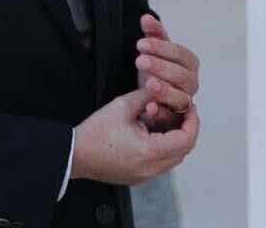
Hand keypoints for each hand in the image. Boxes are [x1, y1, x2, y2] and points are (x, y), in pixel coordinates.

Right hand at [72, 87, 198, 185]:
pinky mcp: (137, 177)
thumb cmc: (95, 131)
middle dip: (187, 129)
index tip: (189, 106)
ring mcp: (144, 176)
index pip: (186, 139)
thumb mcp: (123, 105)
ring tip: (169, 119)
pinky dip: (165, 148)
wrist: (73, 155)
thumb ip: (149, 95)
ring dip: (176, 139)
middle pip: (183, 150)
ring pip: (174, 158)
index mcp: (149, 152)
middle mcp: (150, 169)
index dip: (192, 121)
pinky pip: (161, 163)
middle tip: (183, 111)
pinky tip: (156, 132)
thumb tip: (166, 88)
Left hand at [135, 14, 200, 131]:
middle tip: (140, 60)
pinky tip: (148, 107)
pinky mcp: (175, 119)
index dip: (162, 48)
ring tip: (148, 83)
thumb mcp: (155, 51)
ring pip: (180, 97)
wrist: (151, 95)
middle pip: (182, 75)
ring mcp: (185, 102)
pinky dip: (161, 113)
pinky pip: (170, 118)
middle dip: (162, 67)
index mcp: (190, 64)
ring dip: (165, 90)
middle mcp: (192, 83)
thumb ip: (153, 35)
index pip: (181, 54)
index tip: (140, 44)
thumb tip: (146, 17)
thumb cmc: (156, 70)